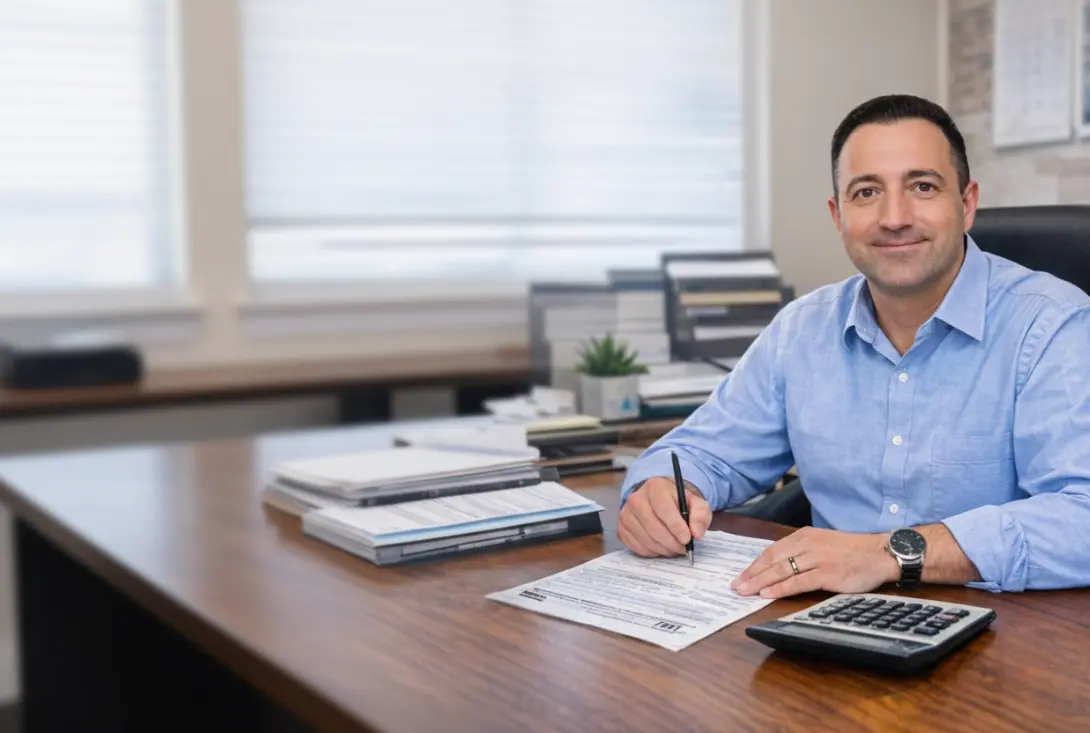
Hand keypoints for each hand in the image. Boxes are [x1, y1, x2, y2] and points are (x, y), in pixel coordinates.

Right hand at [618, 478, 711, 557]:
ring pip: (645, 539)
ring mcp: (626, 514)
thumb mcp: (696, 503)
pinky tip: (661, 547)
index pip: (663, 508)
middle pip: (652, 526)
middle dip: (671, 542)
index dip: (675, 526)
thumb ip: (700, 515)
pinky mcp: (622, 528)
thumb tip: (697, 534)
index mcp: (655, 487)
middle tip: (683, 548)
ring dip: (663, 549)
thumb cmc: (679, 502)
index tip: (687, 539)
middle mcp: (636, 498)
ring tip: (674, 548)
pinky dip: (652, 552)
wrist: (660, 500)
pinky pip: (636, 546)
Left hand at [731, 527, 899, 598]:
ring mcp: (817, 558)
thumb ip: (801, 551)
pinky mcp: (827, 573)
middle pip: (772, 560)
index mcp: (804, 536)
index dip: (754, 564)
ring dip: (760, 582)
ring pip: (781, 570)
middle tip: (735, 586)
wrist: (879, 553)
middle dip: (751, 574)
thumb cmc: (852, 551)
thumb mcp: (822, 543)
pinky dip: (780, 588)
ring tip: (744, 591)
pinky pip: (798, 582)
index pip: (772, 550)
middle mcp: (807, 544)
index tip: (741, 575)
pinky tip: (767, 594)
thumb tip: (778, 566)